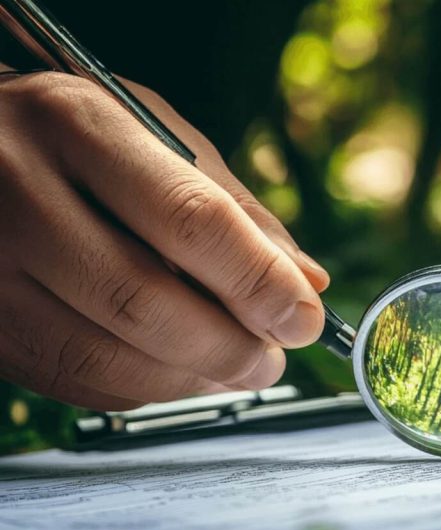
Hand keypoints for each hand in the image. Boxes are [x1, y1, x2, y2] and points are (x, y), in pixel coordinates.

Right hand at [0, 70, 330, 409]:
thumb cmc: (69, 135)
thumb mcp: (151, 133)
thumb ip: (231, 206)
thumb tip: (307, 281)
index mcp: (77, 125)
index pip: (188, 219)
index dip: (258, 281)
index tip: (305, 317)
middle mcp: (17, 189)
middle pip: (143, 300)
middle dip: (230, 346)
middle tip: (275, 358)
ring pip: (104, 354)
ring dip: (191, 378)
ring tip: (238, 369)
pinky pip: (70, 378)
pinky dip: (142, 389)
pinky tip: (181, 373)